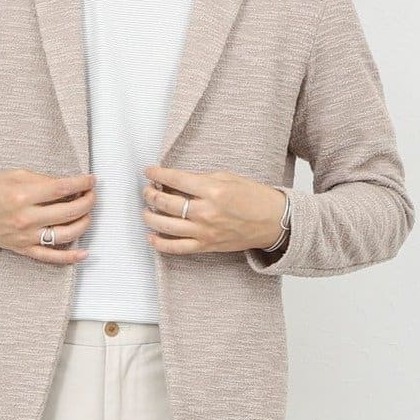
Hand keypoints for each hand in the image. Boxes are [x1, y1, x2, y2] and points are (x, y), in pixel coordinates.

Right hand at [0, 170, 95, 262]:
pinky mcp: (23, 249)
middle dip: (88, 201)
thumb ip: (43, 180)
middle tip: (92, 194)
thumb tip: (68, 185)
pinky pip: (51, 257)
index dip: (82, 183)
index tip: (91, 180)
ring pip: (66, 234)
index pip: (63, 188)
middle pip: (69, 211)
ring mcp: (26, 236)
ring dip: (84, 223)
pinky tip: (84, 252)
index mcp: (23, 195)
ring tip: (88, 214)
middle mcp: (26, 218)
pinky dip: (70, 257)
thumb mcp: (15, 175)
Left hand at [141, 165, 286, 254]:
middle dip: (150, 194)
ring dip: (150, 216)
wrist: (273, 222)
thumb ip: (201, 179)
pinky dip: (160, 244)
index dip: (157, 174)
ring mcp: (205, 231)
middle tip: (147, 189)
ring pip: (166, 226)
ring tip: (146, 210)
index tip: (149, 171)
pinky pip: (177, 248)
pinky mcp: (206, 246)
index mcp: (213, 190)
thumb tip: (175, 181)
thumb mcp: (228, 178)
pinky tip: (151, 237)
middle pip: (165, 203)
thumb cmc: (254, 198)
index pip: (175, 179)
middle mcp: (206, 212)